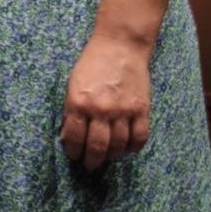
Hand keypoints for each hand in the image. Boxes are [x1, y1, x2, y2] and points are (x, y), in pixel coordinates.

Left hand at [59, 32, 152, 169]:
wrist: (120, 46)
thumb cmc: (92, 64)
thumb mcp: (73, 84)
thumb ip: (71, 110)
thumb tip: (68, 135)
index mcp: (78, 102)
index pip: (74, 137)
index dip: (73, 151)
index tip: (74, 156)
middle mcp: (101, 109)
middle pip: (97, 146)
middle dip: (91, 160)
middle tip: (90, 165)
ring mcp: (123, 110)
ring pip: (119, 145)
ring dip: (112, 156)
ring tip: (107, 157)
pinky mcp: (142, 109)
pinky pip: (140, 138)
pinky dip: (133, 148)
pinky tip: (127, 149)